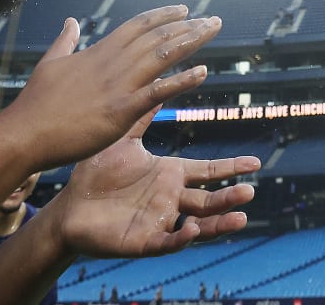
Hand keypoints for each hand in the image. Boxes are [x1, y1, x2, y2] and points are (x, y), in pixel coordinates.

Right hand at [7, 6, 222, 168]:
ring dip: (191, 41)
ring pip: (162, 56)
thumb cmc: (36, 103)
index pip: (137, 26)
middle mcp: (113, 63)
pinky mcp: (121, 110)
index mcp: (99, 52)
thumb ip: (65, 41)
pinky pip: (158, 92)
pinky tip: (202, 72)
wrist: (25, 133)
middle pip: (157, 36)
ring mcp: (118, 85)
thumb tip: (71, 20)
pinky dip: (182, 80)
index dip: (162, 16)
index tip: (184, 9)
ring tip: (213, 30)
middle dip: (186, 25)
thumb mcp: (51, 62)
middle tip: (212, 19)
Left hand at [52, 108, 260, 257]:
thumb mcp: (124, 140)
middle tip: (249, 192)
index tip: (255, 162)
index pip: (207, 171)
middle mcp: (170, 199)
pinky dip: (181, 238)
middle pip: (208, 200)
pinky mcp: (143, 240)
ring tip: (239, 218)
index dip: (231, 168)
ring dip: (217, 224)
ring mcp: (159, 221)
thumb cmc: (95, 174)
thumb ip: (142, 114)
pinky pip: (166, 242)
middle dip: (229, 197)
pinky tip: (192, 231)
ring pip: (196, 226)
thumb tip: (158, 83)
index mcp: (169, 175)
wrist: (68, 205)